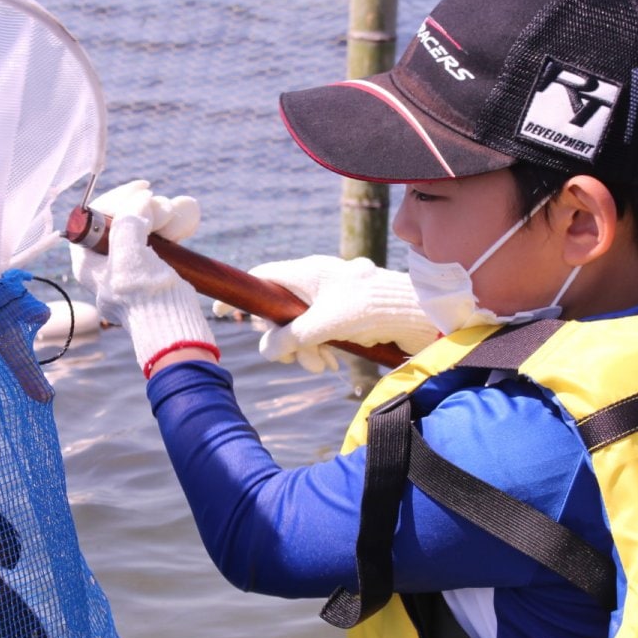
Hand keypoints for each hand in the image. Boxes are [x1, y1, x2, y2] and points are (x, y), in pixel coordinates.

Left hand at [68, 180, 215, 373]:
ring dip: (154, 216)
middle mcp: (103, 267)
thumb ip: (127, 224)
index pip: (92, 219)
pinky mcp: (148, 277)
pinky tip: (177, 229)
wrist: (174, 335)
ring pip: (136, 230)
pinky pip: (152, 243)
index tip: (142, 190)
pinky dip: (164, 230)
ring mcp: (127, 272)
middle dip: (140, 207)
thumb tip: (140, 201)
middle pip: (116, 222)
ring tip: (172, 215)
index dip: (116, 199)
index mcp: (88, 264)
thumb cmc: (147, 301)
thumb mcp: (130, 258)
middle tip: (161, 205)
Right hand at [214, 255, 437, 372]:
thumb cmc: (371, 309)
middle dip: (284, 340)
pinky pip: (319, 334)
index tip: (220, 311)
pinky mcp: (343, 316)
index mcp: (306, 272)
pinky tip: (332, 363)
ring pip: (299, 328)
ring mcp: (329, 299)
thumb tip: (267, 351)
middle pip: (278, 312)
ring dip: (305, 351)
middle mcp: (315, 283)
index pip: (261, 278)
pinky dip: (320, 349)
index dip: (240, 295)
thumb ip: (291, 337)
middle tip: (295, 360)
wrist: (417, 315)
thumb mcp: (324, 324)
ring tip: (323, 365)